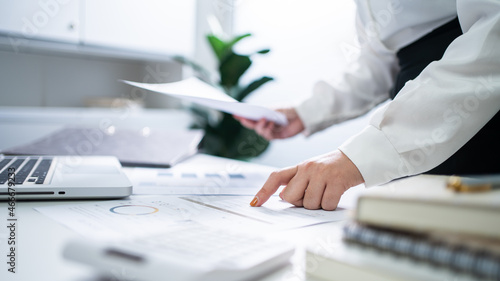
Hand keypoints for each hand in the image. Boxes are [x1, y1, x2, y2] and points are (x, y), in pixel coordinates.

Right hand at [233, 108, 304, 139]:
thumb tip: (254, 113)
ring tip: (265, 119)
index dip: (243, 117)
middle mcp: (267, 124)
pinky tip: (272, 124)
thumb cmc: (290, 109)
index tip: (235, 114)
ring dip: (261, 126)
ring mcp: (272, 131)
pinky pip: (270, 136)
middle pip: (254, 126)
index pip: (251, 118)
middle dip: (247, 122)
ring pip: (261, 132)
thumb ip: (265, 111)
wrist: (303, 115)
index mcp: (265, 116)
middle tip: (243, 118)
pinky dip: (269, 129)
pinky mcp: (279, 136)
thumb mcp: (275, 108)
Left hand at [249, 150, 363, 210]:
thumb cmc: (333, 168)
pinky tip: (335, 194)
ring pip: (309, 204)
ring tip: (326, 191)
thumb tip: (283, 197)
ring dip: (318, 204)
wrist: (357, 158)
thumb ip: (297, 181)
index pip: (276, 177)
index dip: (263, 191)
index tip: (254, 203)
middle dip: (300, 202)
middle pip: (290, 197)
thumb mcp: (312, 170)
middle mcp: (308, 168)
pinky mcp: (336, 182)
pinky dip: (331, 205)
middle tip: (313, 194)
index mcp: (300, 166)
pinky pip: (326, 205)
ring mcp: (322, 174)